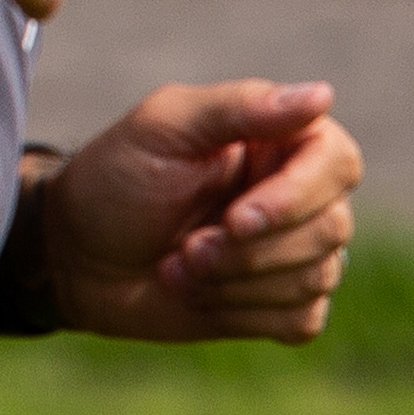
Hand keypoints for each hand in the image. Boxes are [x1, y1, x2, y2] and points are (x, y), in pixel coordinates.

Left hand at [40, 79, 358, 342]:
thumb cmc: (114, 180)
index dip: (297, 197)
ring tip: (178, 266)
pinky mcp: (282, 302)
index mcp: (279, 140)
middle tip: (185, 248)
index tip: (238, 219)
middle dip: (249, 250)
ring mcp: (295, 250)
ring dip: (236, 282)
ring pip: (318, 276)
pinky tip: (198, 294)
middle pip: (331, 227)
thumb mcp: (161, 129)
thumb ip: (237, 108)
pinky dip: (243, 313)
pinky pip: (303, 318)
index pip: (337, 162)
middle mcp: (299, 192)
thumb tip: (322, 96)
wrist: (75, 256)